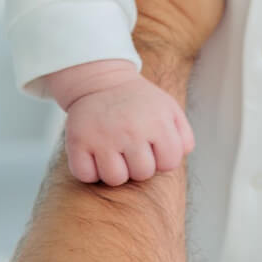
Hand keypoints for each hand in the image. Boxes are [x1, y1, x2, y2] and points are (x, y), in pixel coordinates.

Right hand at [64, 76, 195, 184]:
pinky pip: (86, 176)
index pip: (169, 164)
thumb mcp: (169, 109)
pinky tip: (95, 155)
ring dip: (115, 170)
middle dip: (139, 165)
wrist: (101, 82)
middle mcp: (131, 130)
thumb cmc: (138, 101)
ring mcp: (103, 137)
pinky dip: (89, 171)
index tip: (153, 147)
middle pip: (142, 174)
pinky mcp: (78, 141)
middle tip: (131, 148)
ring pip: (114, 179)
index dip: (162, 159)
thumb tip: (179, 157)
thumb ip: (183, 135)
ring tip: (114, 153)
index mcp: (157, 122)